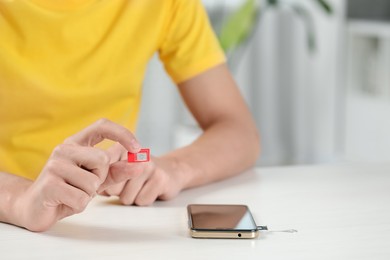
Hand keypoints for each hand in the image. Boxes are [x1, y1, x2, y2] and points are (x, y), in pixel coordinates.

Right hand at [13, 119, 139, 230]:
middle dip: (100, 178)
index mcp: (76, 143)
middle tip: (84, 185)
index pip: (102, 126)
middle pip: (102, 159)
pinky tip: (65, 202)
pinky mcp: (49, 184)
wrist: (34, 208)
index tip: (137, 148)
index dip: (122, 133)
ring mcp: (54, 165)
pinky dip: (79, 205)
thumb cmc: (68, 190)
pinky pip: (82, 197)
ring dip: (88, 195)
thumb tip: (141, 164)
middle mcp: (64, 149)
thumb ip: (118, 171)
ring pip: (93, 181)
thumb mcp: (96, 179)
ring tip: (72, 194)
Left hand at [99, 147, 184, 205]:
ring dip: (132, 198)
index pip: (101, 176)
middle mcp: (135, 154)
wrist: (171, 170)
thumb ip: (103, 178)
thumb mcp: (117, 171)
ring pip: (126, 198)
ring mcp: (149, 165)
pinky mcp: (160, 178)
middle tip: (130, 184)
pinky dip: (144, 200)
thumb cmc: (138, 174)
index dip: (106, 185)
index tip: (114, 181)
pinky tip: (150, 189)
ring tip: (141, 186)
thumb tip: (97, 187)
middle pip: (113, 189)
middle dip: (119, 193)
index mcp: (120, 148)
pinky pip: (141, 201)